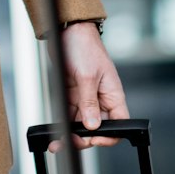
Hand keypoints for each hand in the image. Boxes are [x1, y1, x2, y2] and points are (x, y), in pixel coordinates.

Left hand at [54, 22, 128, 150]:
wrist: (67, 31)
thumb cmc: (85, 46)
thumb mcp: (87, 76)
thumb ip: (90, 102)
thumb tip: (93, 125)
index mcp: (112, 94)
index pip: (119, 123)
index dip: (109, 135)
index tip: (95, 139)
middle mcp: (101, 99)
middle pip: (98, 128)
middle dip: (86, 138)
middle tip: (72, 141)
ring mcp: (86, 98)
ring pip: (81, 125)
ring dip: (71, 135)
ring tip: (59, 142)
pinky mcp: (73, 95)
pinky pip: (70, 115)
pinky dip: (63, 125)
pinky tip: (56, 132)